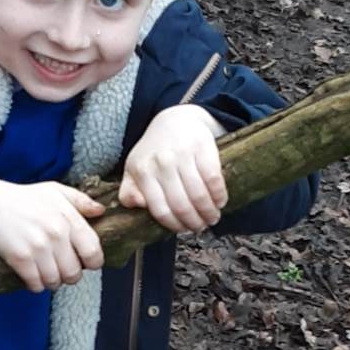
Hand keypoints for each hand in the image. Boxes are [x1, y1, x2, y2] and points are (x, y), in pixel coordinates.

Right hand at [0, 178, 104, 290]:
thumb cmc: (25, 198)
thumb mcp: (56, 191)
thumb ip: (81, 201)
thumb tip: (101, 211)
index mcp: (68, 219)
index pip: (93, 252)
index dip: (93, 262)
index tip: (86, 262)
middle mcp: (56, 234)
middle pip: (74, 273)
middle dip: (70, 275)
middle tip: (63, 269)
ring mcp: (37, 248)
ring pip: (55, 281)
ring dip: (52, 281)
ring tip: (47, 273)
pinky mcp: (20, 259)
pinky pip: (36, 284)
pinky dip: (36, 285)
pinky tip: (33, 277)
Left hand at [117, 104, 227, 232]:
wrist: (176, 119)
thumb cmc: (154, 151)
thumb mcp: (135, 169)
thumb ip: (129, 191)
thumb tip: (137, 207)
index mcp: (142, 171)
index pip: (159, 209)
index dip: (175, 225)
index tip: (184, 230)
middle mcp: (161, 162)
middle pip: (181, 205)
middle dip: (194, 222)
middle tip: (201, 227)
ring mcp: (182, 154)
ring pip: (199, 195)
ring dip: (209, 212)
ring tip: (212, 218)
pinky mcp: (203, 147)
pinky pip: (213, 179)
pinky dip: (219, 195)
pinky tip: (220, 201)